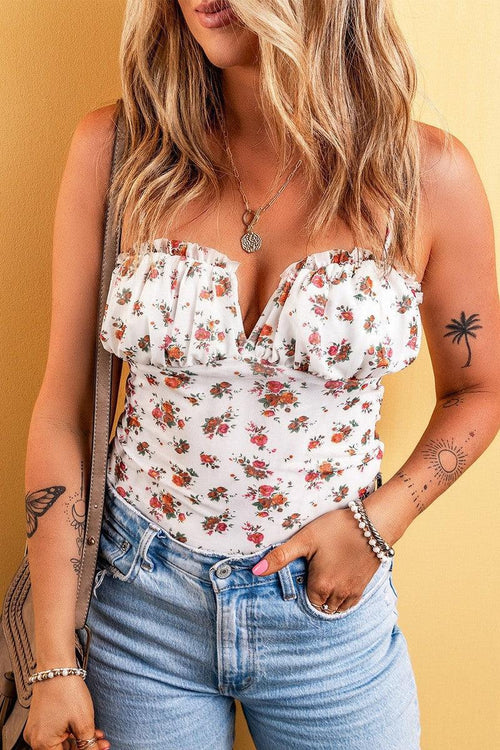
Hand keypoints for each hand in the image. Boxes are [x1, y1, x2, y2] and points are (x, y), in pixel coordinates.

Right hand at [23, 675, 109, 749]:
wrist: (57, 667)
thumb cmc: (66, 690)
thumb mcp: (84, 722)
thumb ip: (88, 745)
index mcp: (42, 744)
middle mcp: (35, 739)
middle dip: (85, 747)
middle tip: (101, 743)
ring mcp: (36, 730)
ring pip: (61, 743)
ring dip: (80, 741)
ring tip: (97, 736)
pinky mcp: (40, 721)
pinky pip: (57, 733)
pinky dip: (72, 733)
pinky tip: (87, 729)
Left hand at [251, 505, 391, 612]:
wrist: (373, 523)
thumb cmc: (337, 528)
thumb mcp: (305, 539)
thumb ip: (281, 556)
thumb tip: (256, 571)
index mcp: (321, 586)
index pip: (306, 601)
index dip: (302, 589)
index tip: (303, 575)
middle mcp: (337, 595)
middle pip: (321, 606)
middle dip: (315, 597)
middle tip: (312, 577)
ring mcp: (352, 592)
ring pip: (335, 608)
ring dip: (328, 600)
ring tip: (323, 581)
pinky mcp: (363, 587)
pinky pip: (349, 604)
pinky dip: (342, 600)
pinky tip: (337, 583)